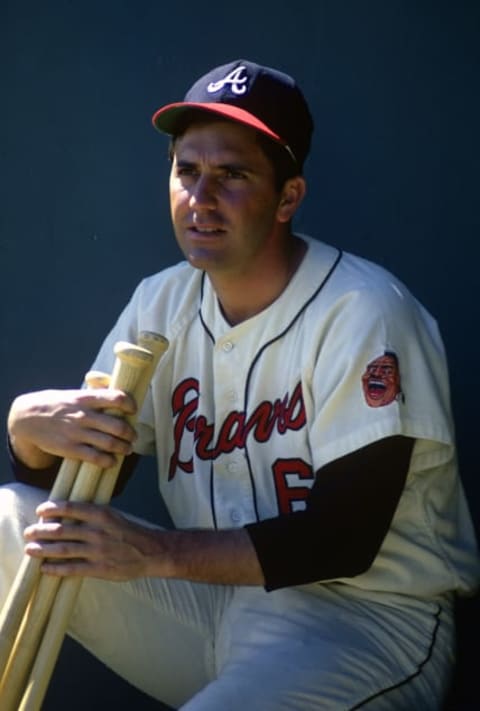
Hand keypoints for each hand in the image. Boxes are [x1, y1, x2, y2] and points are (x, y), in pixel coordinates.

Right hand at [8, 388, 136, 468]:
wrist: (28, 418)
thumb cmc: (57, 404)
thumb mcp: (75, 394)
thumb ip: (96, 394)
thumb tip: (118, 395)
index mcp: (86, 399)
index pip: (116, 398)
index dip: (130, 404)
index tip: (133, 410)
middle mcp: (84, 415)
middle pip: (118, 426)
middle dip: (130, 433)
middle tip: (133, 436)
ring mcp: (77, 433)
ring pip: (110, 443)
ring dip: (124, 448)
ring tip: (127, 449)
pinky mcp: (70, 449)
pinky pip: (95, 458)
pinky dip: (108, 461)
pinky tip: (112, 461)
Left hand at [24, 500, 154, 580]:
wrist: (150, 552)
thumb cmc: (129, 532)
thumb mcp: (113, 516)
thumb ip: (92, 514)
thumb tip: (67, 513)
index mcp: (102, 515)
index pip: (72, 508)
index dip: (53, 508)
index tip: (41, 510)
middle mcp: (98, 531)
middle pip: (62, 530)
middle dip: (41, 531)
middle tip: (29, 532)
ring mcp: (98, 551)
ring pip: (64, 549)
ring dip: (43, 550)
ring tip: (30, 549)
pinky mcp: (99, 569)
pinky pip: (72, 569)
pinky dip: (56, 568)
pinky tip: (45, 568)